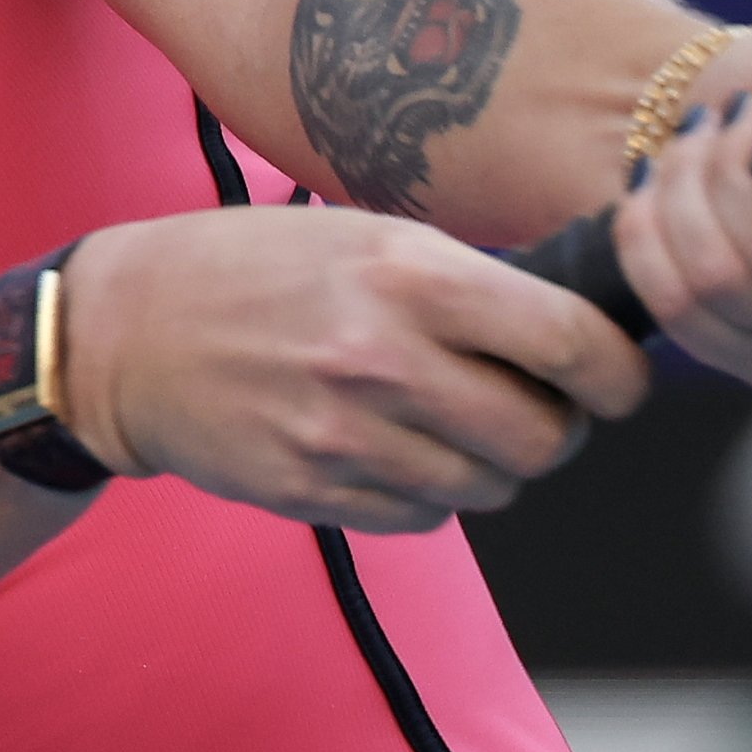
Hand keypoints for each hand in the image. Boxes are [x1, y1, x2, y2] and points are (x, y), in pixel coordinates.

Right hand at [59, 208, 648, 533]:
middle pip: (542, 437)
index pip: (569, 342)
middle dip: (558, 429)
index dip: (619, 373)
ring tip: (455, 422)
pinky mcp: (314, 493)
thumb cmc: (259, 268)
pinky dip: (432, 492)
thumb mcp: (368, 235)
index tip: (622, 380)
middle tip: (540, 407)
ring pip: (488, 486)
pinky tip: (397, 448)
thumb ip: (469, 282)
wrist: (130, 332)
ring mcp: (347, 437)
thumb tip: (577, 331)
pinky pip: (424, 517)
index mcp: (411, 275)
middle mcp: (386, 358)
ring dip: (493, 464)